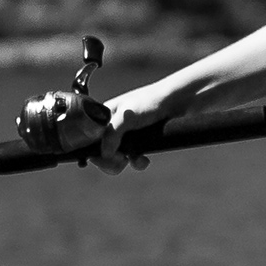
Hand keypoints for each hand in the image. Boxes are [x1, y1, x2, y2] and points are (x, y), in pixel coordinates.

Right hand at [16, 88, 147, 172]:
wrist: (176, 102)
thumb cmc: (150, 101)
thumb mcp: (126, 117)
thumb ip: (112, 134)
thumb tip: (104, 154)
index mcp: (103, 117)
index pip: (88, 140)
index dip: (94, 152)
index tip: (103, 158)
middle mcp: (112, 127)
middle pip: (101, 153)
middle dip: (110, 161)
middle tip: (121, 160)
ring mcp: (125, 136)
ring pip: (117, 158)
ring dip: (124, 163)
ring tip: (133, 159)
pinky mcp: (139, 142)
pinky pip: (132, 159)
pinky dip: (137, 162)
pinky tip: (144, 159)